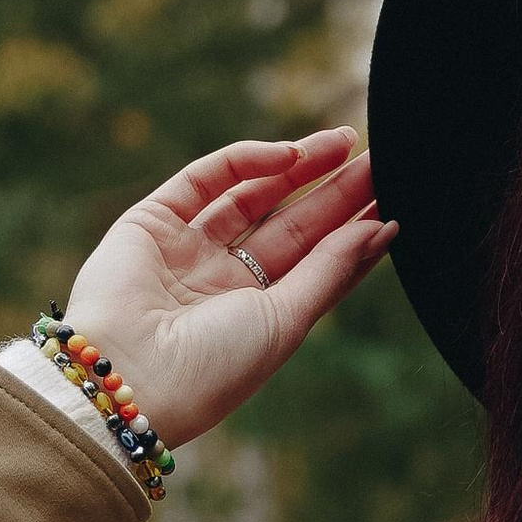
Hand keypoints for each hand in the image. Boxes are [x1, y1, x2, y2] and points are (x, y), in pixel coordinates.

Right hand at [60, 134, 394, 450]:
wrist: (128, 377)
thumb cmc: (213, 367)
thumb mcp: (285, 321)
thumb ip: (331, 270)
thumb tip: (383, 227)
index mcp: (255, 317)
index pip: (315, 263)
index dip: (353, 231)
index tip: (393, 199)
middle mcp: (221, 281)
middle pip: (291, 226)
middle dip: (334, 192)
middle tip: (381, 159)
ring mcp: (186, 249)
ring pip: (253, 194)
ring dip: (299, 166)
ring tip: (346, 143)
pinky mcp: (151, 221)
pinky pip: (205, 179)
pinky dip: (247, 161)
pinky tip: (291, 154)